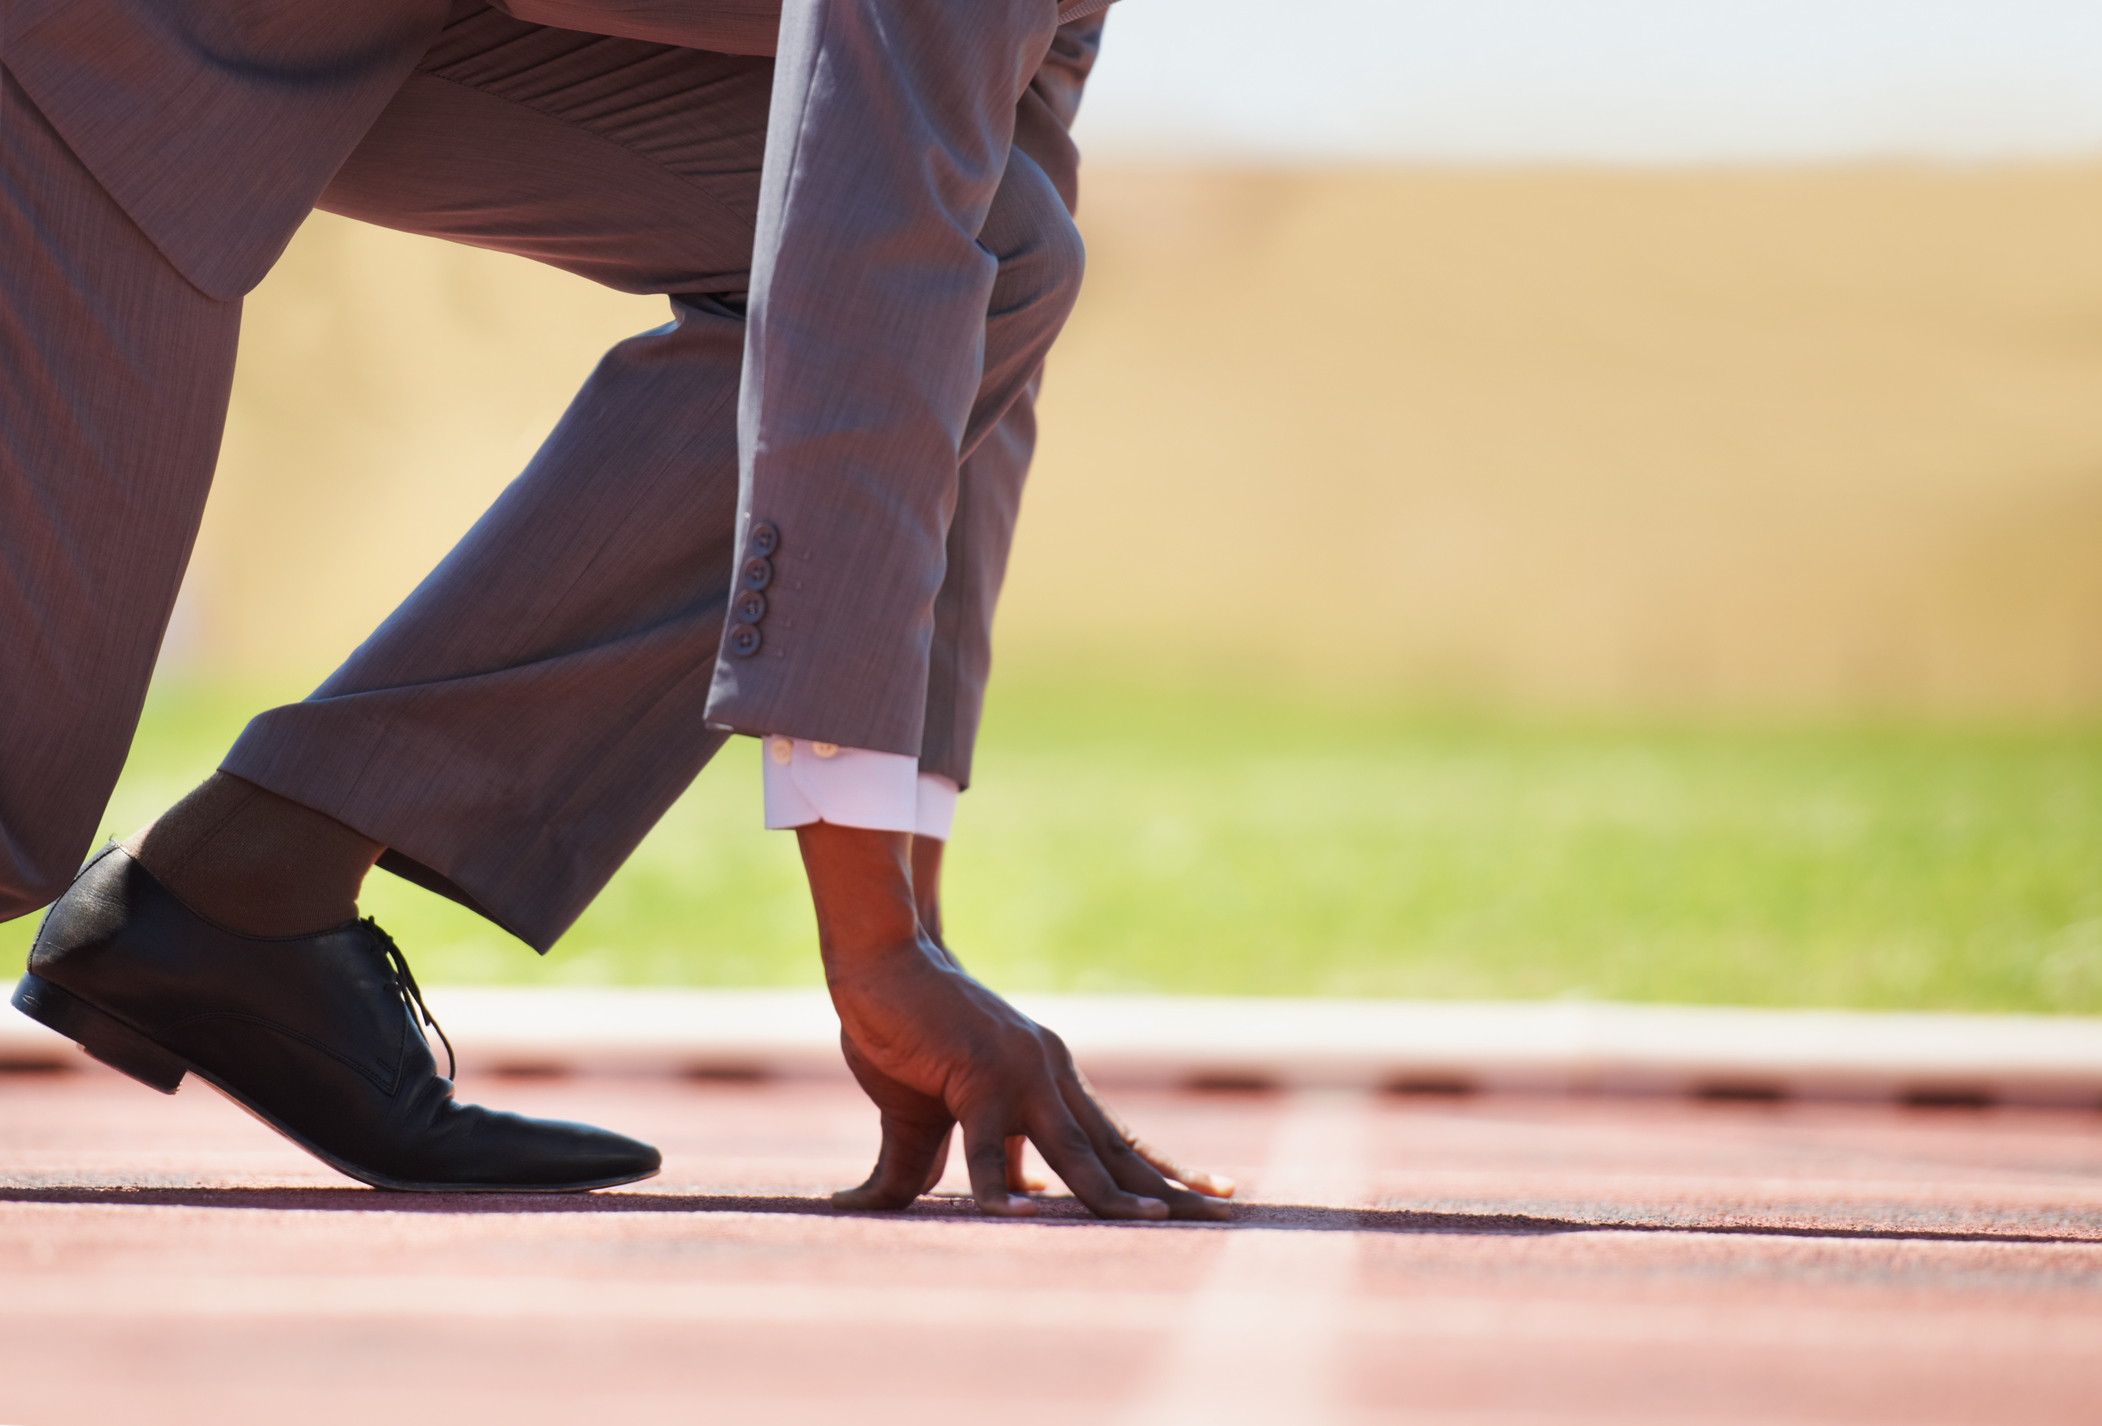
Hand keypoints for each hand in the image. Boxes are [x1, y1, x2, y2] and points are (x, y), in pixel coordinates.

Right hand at [904, 834, 1234, 1200]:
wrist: (885, 966)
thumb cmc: (911, 1033)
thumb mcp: (943, 1112)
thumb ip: (973, 1157)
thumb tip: (1005, 1204)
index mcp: (1051, 1082)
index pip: (1116, 1137)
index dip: (1161, 1168)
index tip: (1212, 1191)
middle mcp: (1050, 1075)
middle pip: (1116, 1145)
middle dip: (1168, 1183)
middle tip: (1225, 1209)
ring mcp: (1020, 1074)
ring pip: (1072, 1148)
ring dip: (1110, 1190)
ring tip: (1150, 1222)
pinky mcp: (975, 1075)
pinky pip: (986, 1141)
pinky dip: (996, 1181)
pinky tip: (1011, 1216)